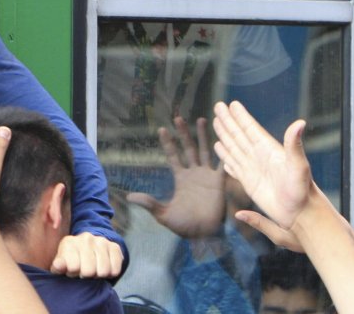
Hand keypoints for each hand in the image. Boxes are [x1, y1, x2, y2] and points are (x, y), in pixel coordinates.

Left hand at [50, 233, 123, 278]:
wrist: (88, 248)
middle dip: (86, 275)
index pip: (73, 267)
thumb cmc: (71, 260)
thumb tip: (58, 265)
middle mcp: (85, 238)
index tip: (72, 270)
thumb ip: (58, 265)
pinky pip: (115, 269)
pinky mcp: (114, 246)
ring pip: (103, 271)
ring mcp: (101, 241)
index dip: (73, 273)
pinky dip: (110, 273)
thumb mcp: (60, 264)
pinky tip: (103, 268)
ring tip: (93, 270)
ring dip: (98, 275)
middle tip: (84, 271)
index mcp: (69, 242)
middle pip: (89, 271)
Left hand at [127, 116, 225, 238]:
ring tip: (203, 119)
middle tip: (178, 117)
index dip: (168, 143)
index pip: (173, 155)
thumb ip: (149, 203)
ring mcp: (207, 176)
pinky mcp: (219, 182)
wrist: (203, 235)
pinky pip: (222, 164)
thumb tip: (129, 197)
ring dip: (203, 136)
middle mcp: (194, 173)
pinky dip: (223, 152)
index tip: (161, 129)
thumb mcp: (163, 214)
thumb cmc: (184, 226)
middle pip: (188, 148)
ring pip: (205, 151)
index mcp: (181, 178)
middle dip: (183, 133)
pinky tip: (223, 139)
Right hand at [212, 101, 312, 233]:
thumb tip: (300, 123)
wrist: (300, 213)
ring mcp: (253, 169)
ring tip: (215, 123)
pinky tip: (220, 152)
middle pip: (239, 135)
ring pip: (234, 148)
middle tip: (218, 106)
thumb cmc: (303, 190)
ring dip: (224, 136)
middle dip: (228, 121)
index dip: (240, 117)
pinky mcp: (249, 183)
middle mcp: (259, 157)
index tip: (231, 104)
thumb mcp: (299, 166)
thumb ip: (294, 144)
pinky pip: (233, 166)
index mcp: (268, 150)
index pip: (250, 129)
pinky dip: (225, 158)